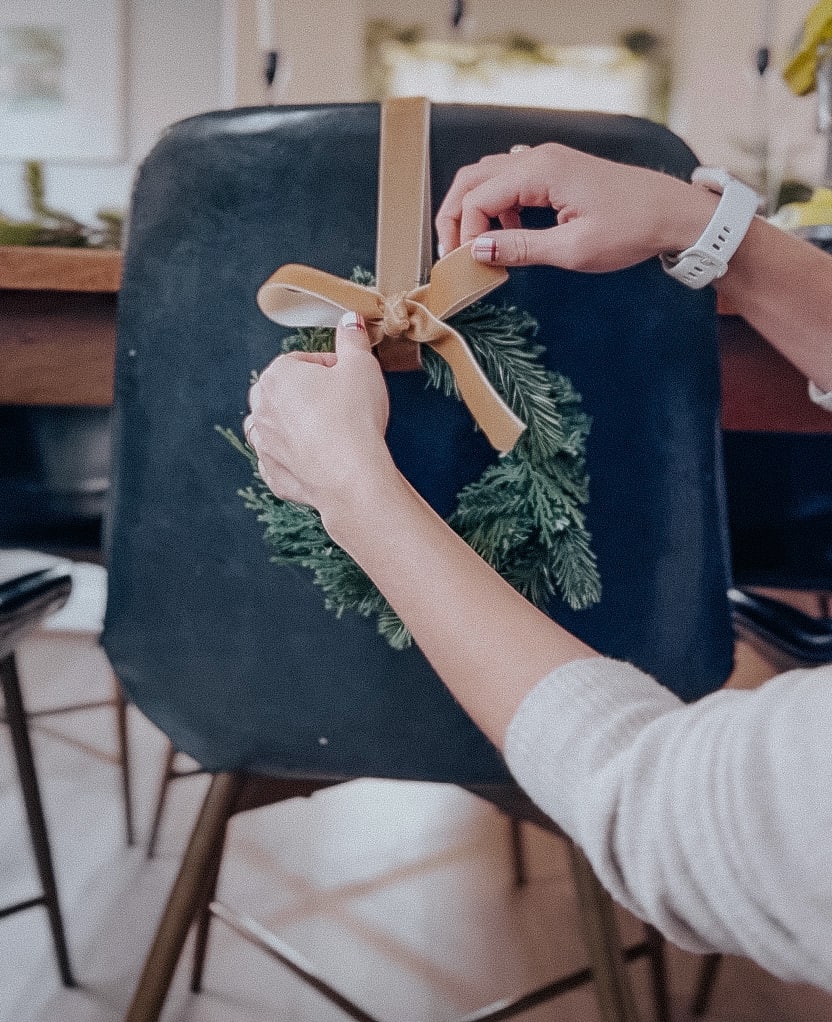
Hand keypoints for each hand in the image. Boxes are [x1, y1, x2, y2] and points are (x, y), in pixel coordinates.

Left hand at [244, 312, 391, 515]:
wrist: (351, 475)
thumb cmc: (354, 418)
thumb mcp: (362, 366)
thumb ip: (353, 339)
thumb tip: (350, 320)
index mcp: (277, 376)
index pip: (303, 362)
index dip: (332, 369)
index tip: (350, 380)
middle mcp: (261, 409)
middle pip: (285, 392)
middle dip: (310, 395)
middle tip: (342, 405)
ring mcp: (265, 445)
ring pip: (276, 427)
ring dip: (296, 426)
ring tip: (328, 431)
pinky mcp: (274, 475)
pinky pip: (281, 461)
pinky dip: (295, 458)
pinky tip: (318, 458)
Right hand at [435, 143, 717, 272]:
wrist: (672, 213)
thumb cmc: (630, 229)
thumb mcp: (572, 249)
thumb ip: (520, 249)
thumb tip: (476, 251)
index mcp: (540, 171)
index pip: (477, 198)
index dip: (462, 234)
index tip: (464, 267)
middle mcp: (538, 157)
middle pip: (472, 179)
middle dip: (455, 216)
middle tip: (452, 254)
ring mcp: (546, 160)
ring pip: (487, 178)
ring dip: (476, 212)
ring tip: (482, 250)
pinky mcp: (555, 171)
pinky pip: (510, 183)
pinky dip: (498, 208)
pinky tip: (511, 236)